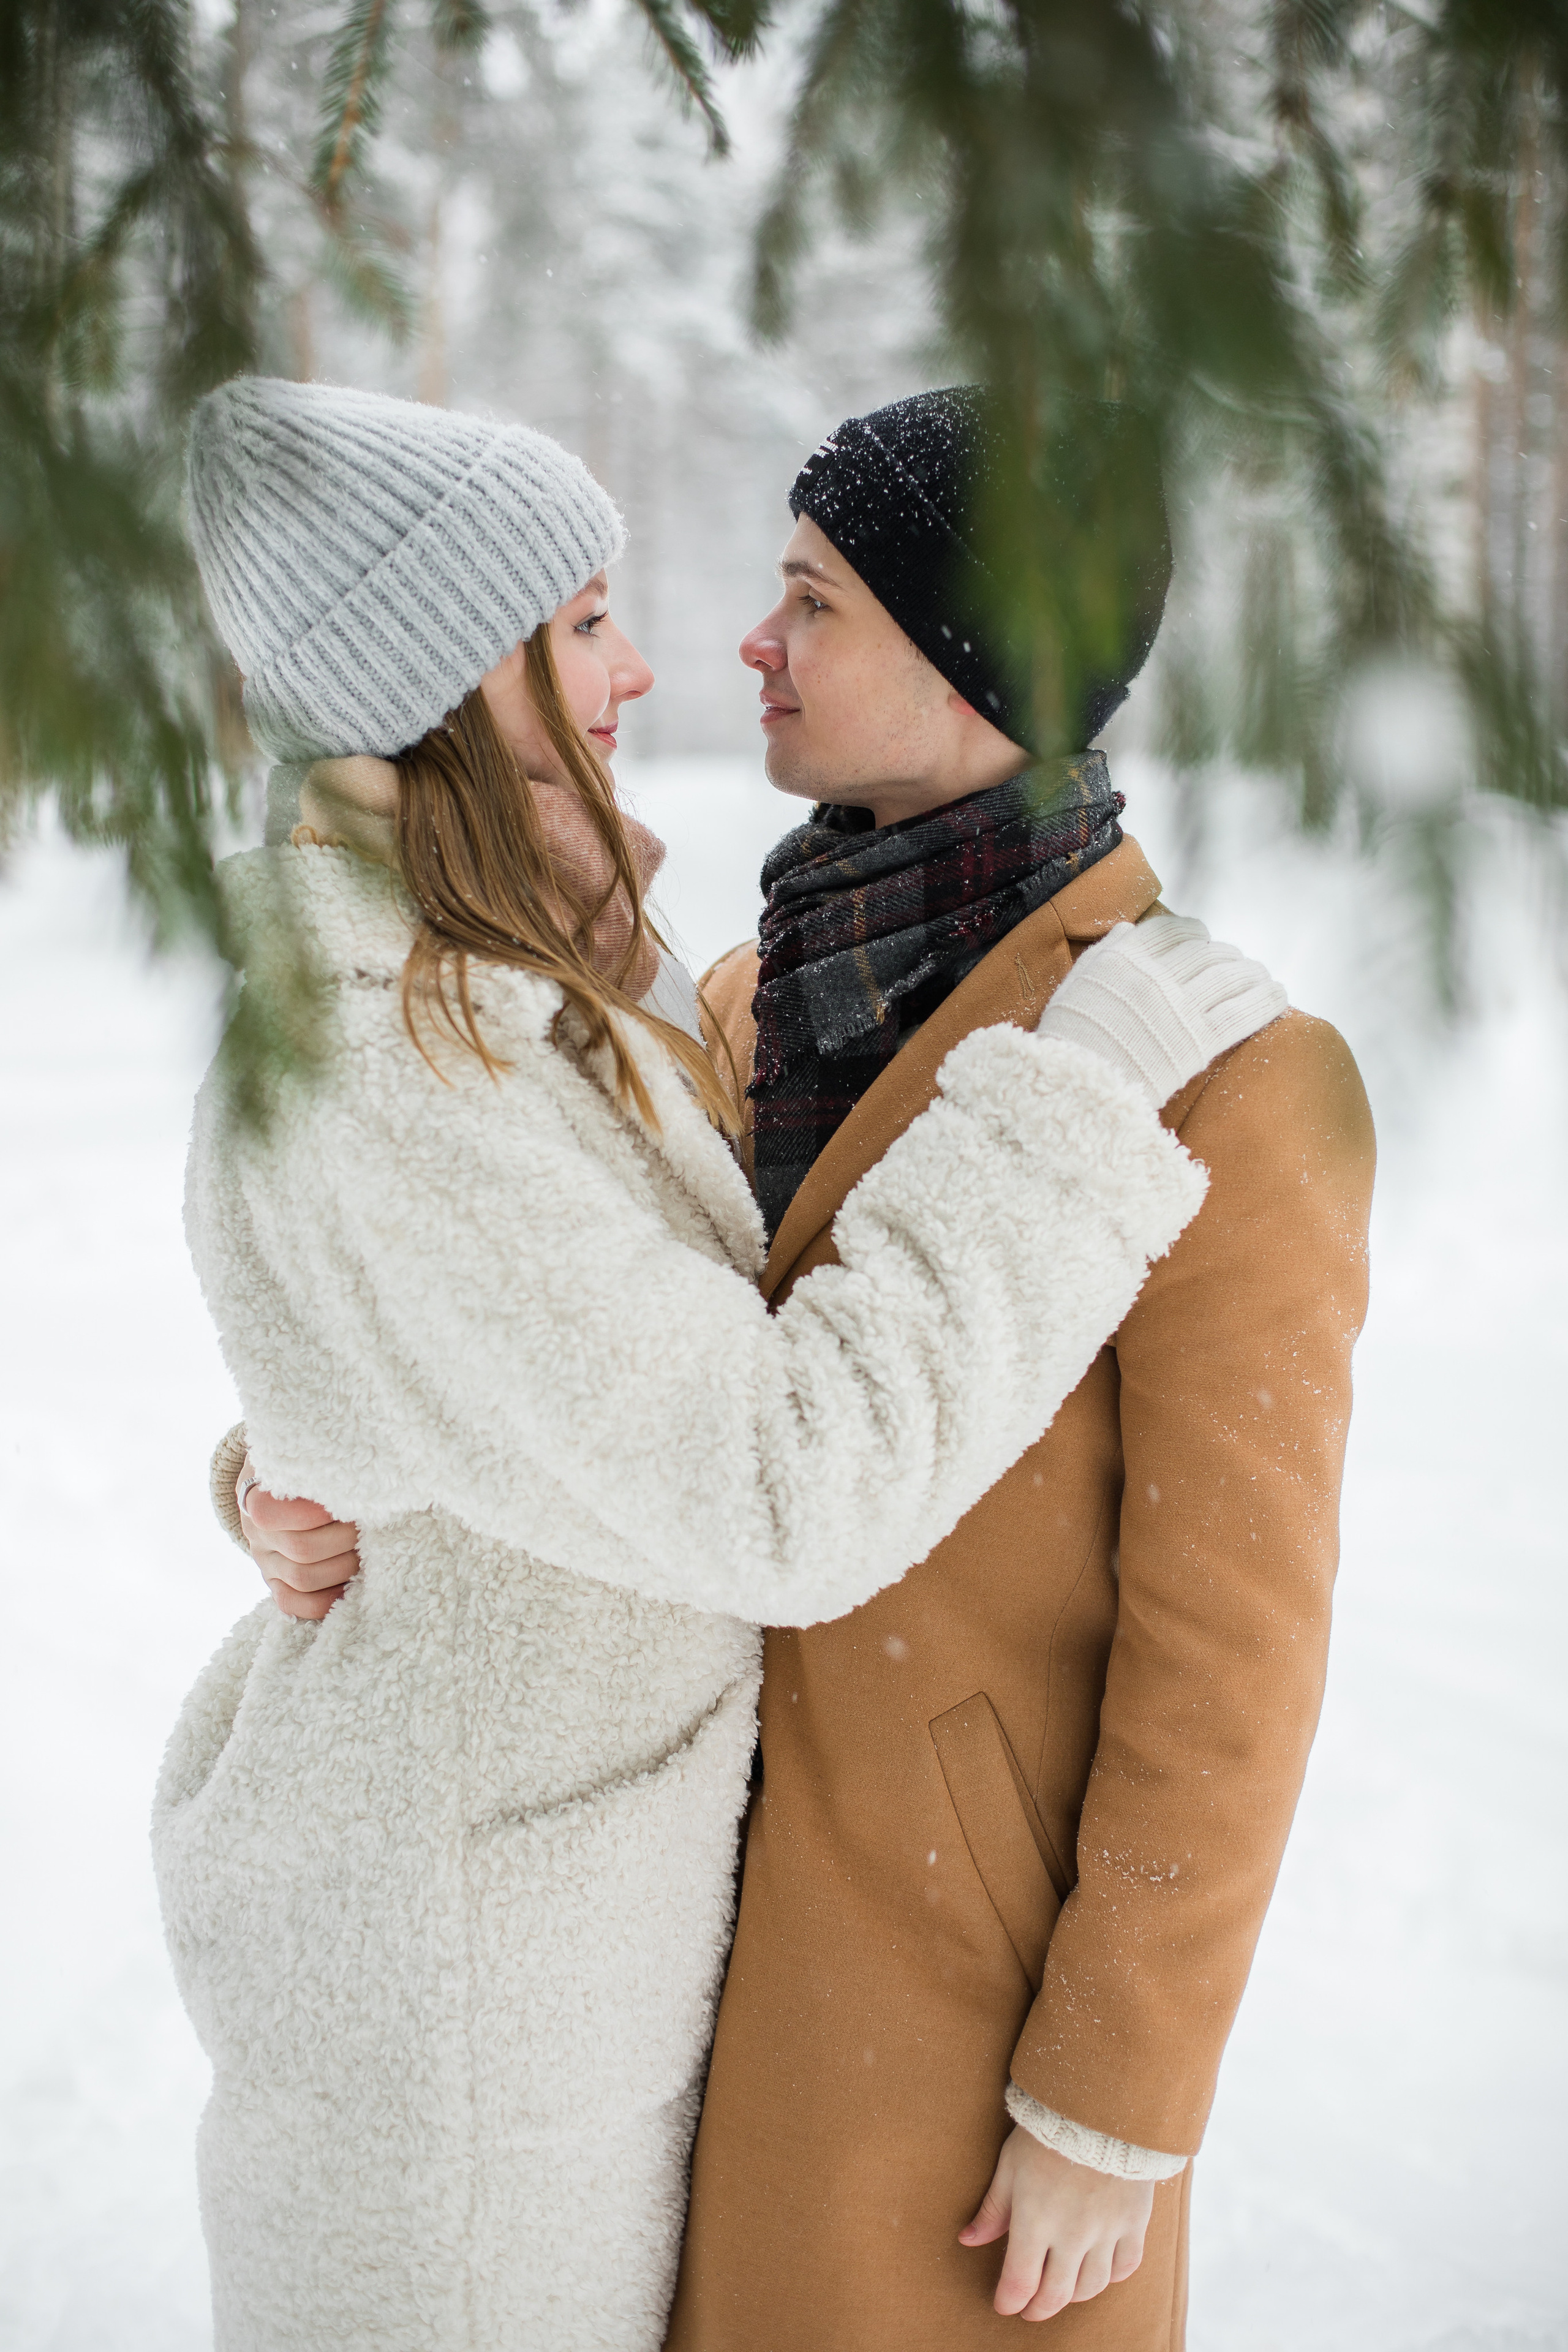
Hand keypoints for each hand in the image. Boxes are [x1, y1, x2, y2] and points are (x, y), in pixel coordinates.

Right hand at [237, 1455, 361, 1620]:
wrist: (284, 1482)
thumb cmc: (308, 1463)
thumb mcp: (307, 1451)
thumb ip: (322, 1457)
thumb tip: (360, 1467)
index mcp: (255, 1494)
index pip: (271, 1513)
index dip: (316, 1511)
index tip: (350, 1499)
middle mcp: (256, 1532)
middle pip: (301, 1549)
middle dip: (346, 1538)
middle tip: (372, 1523)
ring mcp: (265, 1561)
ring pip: (303, 1578)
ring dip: (345, 1565)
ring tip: (368, 1547)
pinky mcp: (276, 1584)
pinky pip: (294, 1604)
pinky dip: (327, 1599)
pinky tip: (352, 1583)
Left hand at [959, 2126, 1154, 2320]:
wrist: (1101, 2105)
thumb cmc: (1047, 2132)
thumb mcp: (1010, 2166)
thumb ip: (993, 2209)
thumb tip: (967, 2240)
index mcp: (1035, 2222)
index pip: (1019, 2283)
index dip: (1009, 2301)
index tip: (1004, 2304)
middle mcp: (1072, 2235)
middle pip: (1055, 2295)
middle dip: (1037, 2309)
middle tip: (1029, 2309)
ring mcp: (1106, 2231)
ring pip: (1090, 2287)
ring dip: (1071, 2295)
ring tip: (1059, 2288)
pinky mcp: (1134, 2221)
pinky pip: (1125, 2267)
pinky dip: (1110, 2276)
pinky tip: (1098, 2269)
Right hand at [1035, 914, 1286, 1107]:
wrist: (1074, 1089)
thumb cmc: (1070, 1041)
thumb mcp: (1075, 985)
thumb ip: (1104, 954)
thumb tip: (1128, 928)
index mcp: (1124, 959)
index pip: (1172, 932)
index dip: (1193, 933)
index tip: (1203, 939)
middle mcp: (1154, 976)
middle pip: (1207, 952)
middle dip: (1226, 955)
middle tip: (1236, 962)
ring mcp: (1178, 1008)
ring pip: (1230, 976)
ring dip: (1251, 973)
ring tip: (1260, 976)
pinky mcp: (1197, 1041)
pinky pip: (1241, 1013)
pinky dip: (1265, 1000)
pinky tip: (1278, 995)